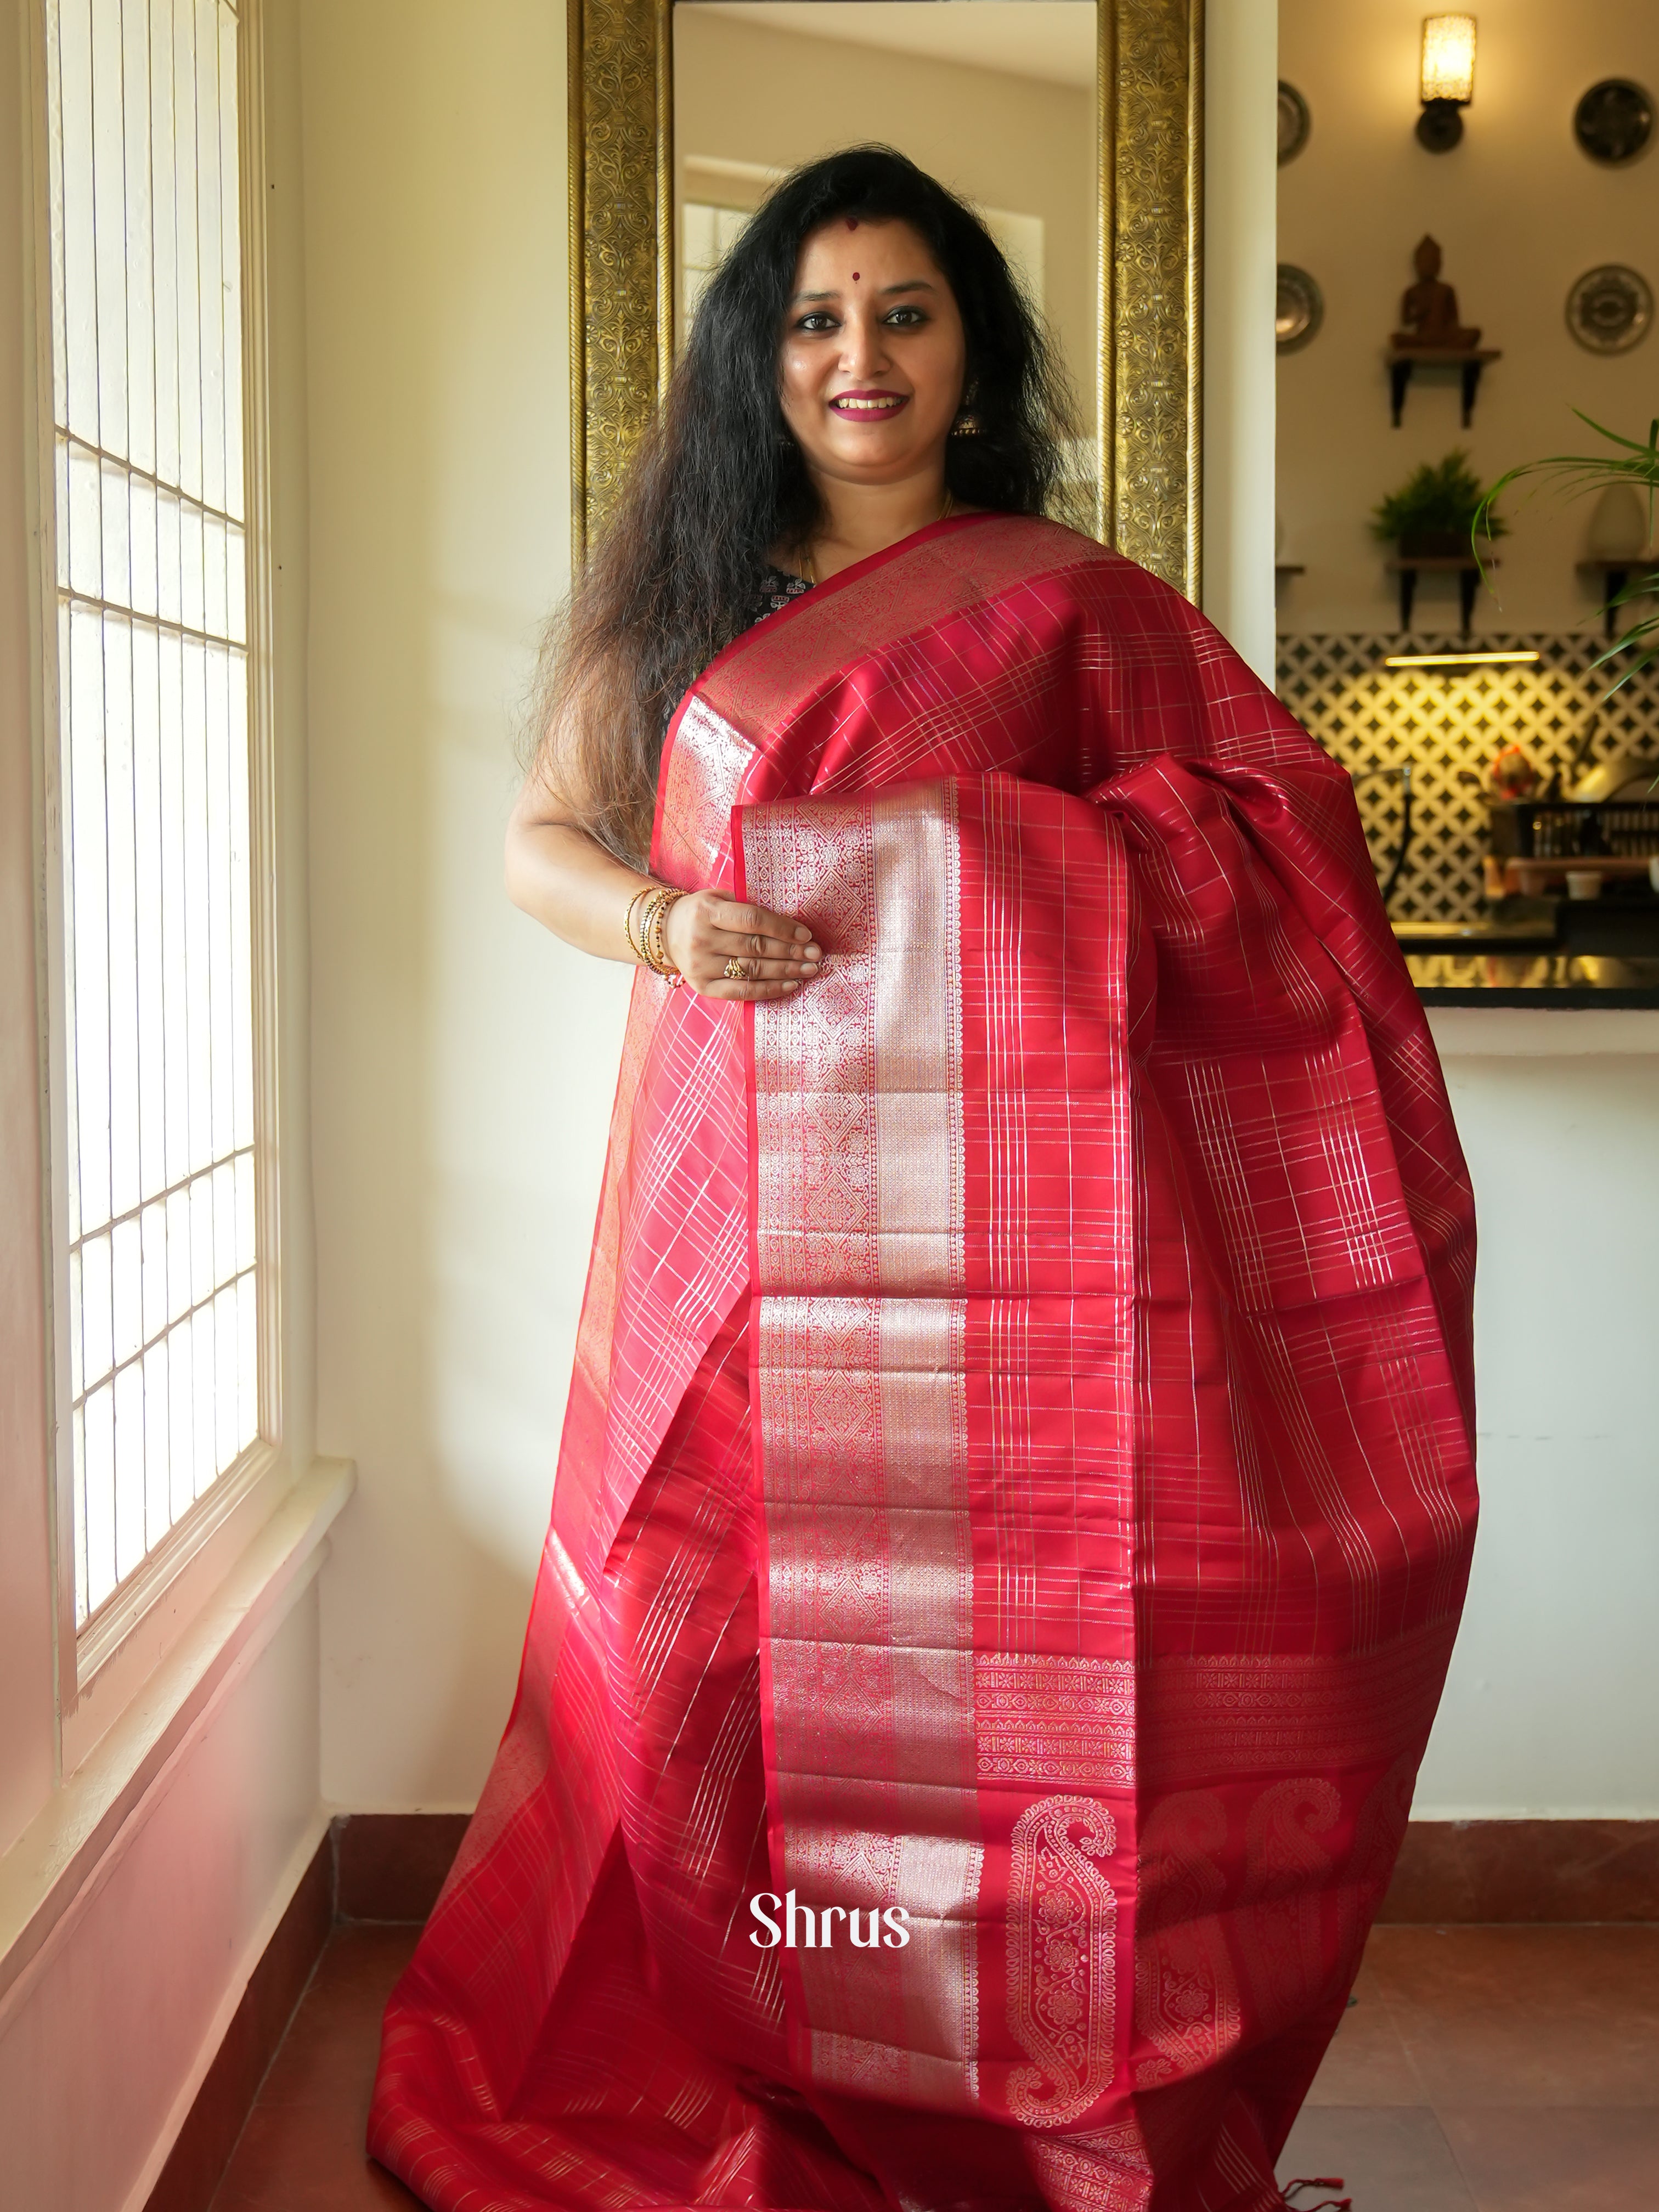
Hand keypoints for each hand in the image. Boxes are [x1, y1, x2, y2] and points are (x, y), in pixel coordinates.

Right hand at [661, 890, 821, 1000]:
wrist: (665, 932)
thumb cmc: (701, 913)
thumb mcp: (718, 898)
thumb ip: (746, 908)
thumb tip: (790, 924)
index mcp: (708, 912)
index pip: (752, 920)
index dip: (783, 928)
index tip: (806, 934)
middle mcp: (702, 940)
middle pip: (756, 948)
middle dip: (791, 952)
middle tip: (816, 954)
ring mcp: (701, 966)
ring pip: (752, 970)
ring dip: (786, 971)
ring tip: (810, 969)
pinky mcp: (703, 987)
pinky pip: (741, 992)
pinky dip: (769, 990)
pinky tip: (790, 986)